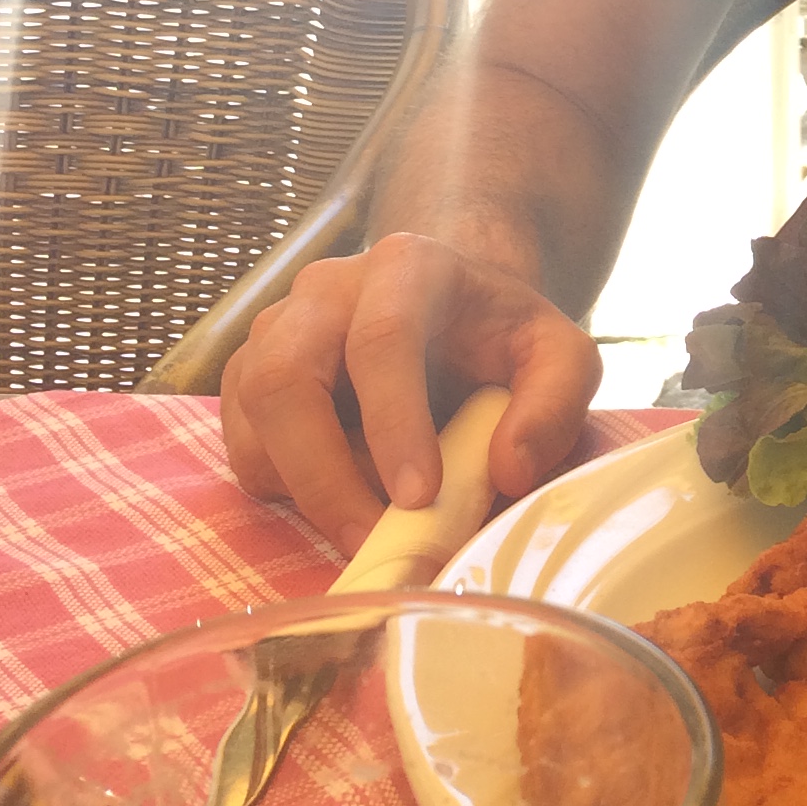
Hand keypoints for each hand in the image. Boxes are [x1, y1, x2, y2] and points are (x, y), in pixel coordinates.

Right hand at [221, 231, 602, 555]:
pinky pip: (245, 445)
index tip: (419, 497)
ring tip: (371, 523)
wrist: (453, 314)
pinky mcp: (250, 378)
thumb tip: (507, 472)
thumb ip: (554, 404)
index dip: (393, 423)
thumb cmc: (503, 337)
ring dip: (303, 488)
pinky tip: (347, 496)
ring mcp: (276, 330)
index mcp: (406, 266)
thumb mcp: (561, 357)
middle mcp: (325, 291)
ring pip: (253, 417)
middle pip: (286, 377)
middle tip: (372, 540)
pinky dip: (288, 488)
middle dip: (324, 473)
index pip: (381, 340)